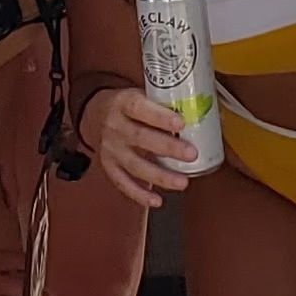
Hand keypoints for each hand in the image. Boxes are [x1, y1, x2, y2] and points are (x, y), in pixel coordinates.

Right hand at [78, 87, 195, 209]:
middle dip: (168, 148)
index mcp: (123, 102)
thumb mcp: (139, 94)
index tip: (181, 123)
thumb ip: (162, 103)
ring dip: (160, 176)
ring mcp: (110, 149)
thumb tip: (200, 110)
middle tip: (191, 154)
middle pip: (140, 138)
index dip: (160, 117)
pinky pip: (123, 183)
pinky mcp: (108, 166)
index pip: (139, 108)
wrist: (95, 114)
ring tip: (183, 182)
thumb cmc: (128, 105)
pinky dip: (139, 194)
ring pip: (134, 165)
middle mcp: (114, 126)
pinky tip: (157, 200)